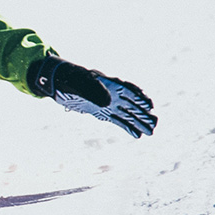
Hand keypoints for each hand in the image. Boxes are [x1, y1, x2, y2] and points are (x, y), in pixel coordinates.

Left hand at [29, 56, 156, 137]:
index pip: (130, 90)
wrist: (59, 82)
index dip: (140, 98)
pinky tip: (137, 135)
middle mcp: (113, 94)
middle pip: (133, 104)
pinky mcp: (103, 112)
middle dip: (144, 113)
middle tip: (155, 123)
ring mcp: (109, 104)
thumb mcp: (81, 84)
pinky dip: (128, 127)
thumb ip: (94, 91)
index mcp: (110, 84)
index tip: (149, 106)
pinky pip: (118, 121)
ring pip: (128, 114)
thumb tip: (107, 102)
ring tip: (151, 132)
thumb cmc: (71, 79)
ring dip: (139, 123)